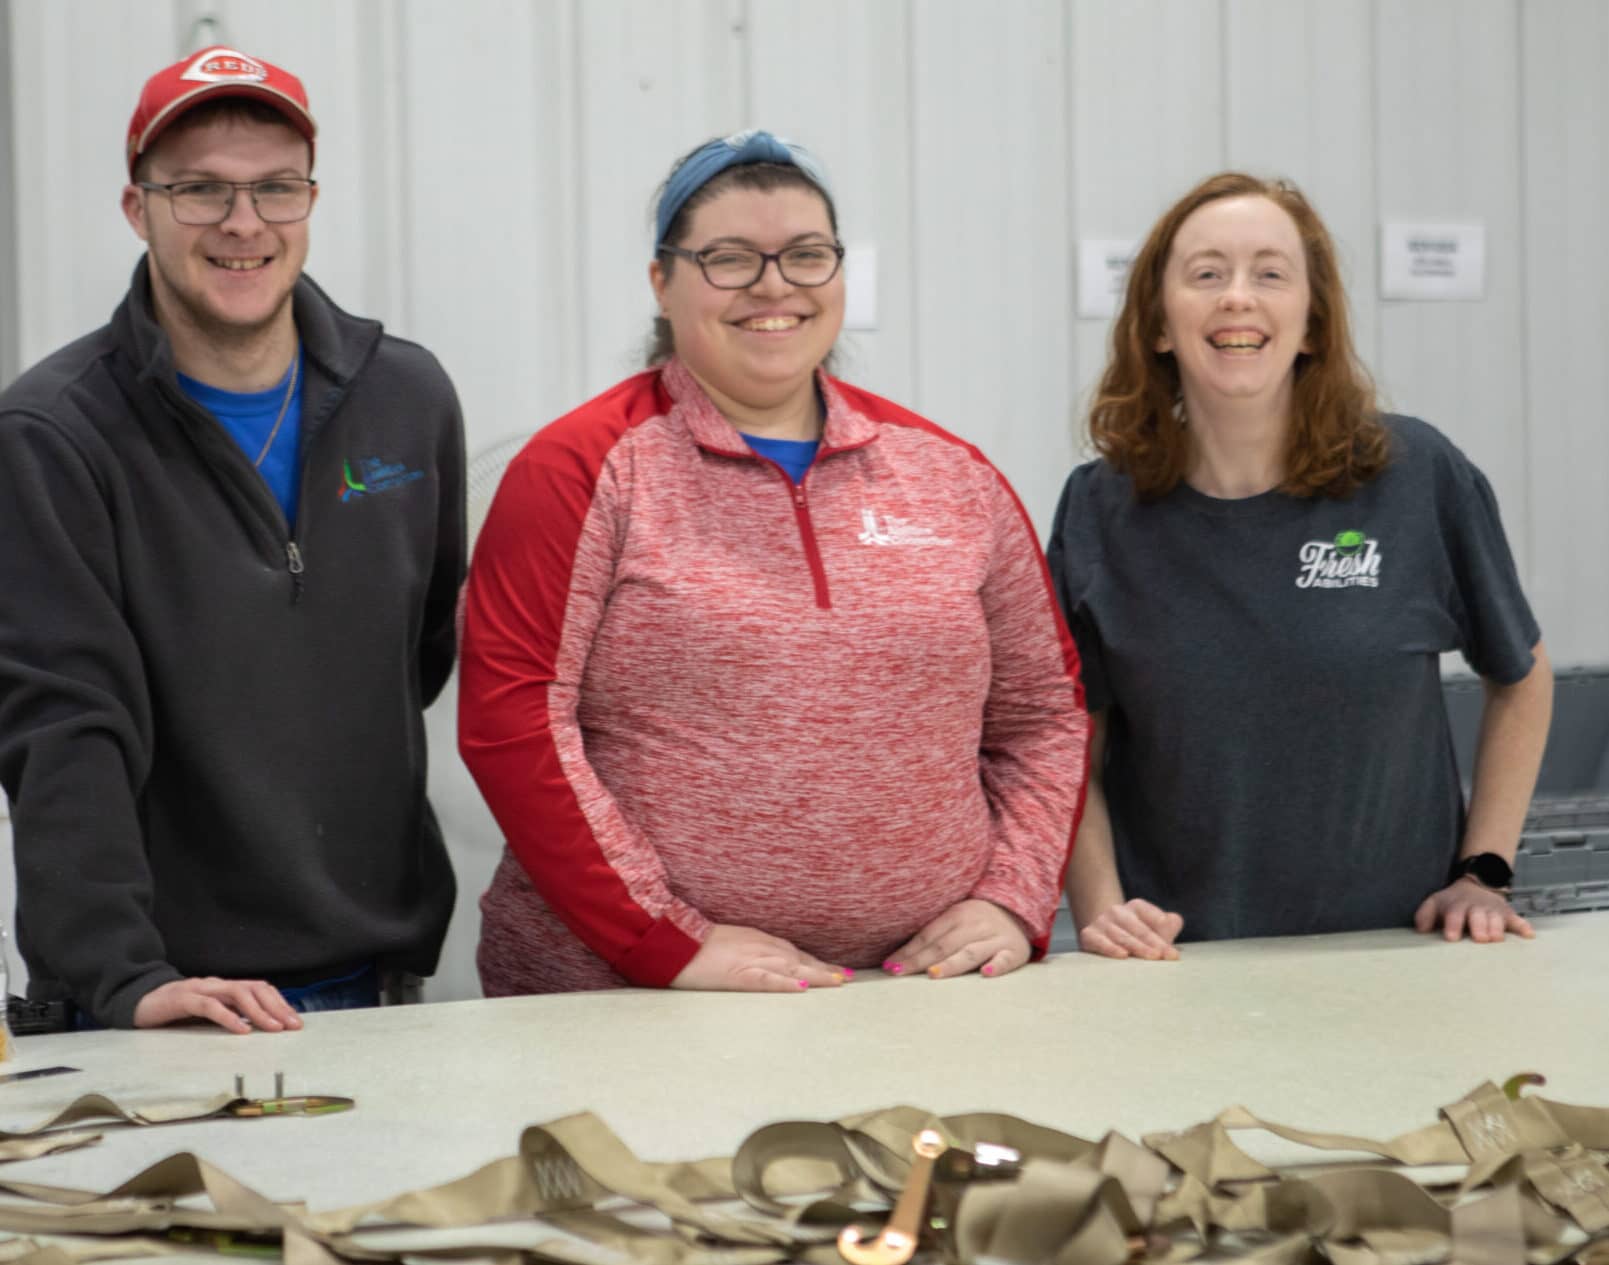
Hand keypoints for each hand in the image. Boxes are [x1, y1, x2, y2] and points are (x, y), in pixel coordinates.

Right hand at [132, 977, 302, 1033]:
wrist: (137, 1001)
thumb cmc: (176, 1011)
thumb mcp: (207, 1015)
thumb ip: (229, 1016)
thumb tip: (258, 1030)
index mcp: (225, 988)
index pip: (260, 989)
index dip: (280, 1003)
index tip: (295, 1022)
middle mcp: (217, 984)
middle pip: (254, 988)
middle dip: (277, 1007)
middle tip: (291, 1027)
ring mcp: (200, 989)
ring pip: (237, 993)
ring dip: (259, 1011)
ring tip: (273, 1028)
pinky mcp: (182, 999)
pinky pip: (209, 1006)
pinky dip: (228, 1017)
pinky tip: (242, 1030)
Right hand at [671, 925, 848, 991]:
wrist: (672, 940)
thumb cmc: (696, 945)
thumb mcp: (729, 944)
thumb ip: (749, 952)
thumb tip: (766, 965)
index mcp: (757, 941)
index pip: (794, 954)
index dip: (816, 963)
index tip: (836, 971)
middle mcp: (760, 947)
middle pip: (799, 960)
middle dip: (824, 969)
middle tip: (848, 978)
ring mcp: (750, 960)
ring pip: (790, 968)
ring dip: (817, 975)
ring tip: (839, 982)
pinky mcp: (736, 974)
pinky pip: (765, 980)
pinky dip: (785, 984)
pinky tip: (802, 989)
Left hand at [884, 899, 1030, 979]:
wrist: (1017, 909)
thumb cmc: (977, 920)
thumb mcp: (955, 918)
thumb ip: (933, 934)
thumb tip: (898, 956)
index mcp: (956, 915)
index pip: (928, 936)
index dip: (908, 951)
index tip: (889, 965)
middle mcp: (975, 925)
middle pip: (944, 945)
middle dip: (919, 960)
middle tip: (899, 972)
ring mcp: (995, 938)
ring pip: (970, 952)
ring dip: (951, 964)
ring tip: (933, 974)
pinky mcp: (1014, 951)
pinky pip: (1005, 959)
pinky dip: (997, 966)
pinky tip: (986, 973)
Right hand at [1078, 899, 1182, 960]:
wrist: (1102, 935)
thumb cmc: (1135, 935)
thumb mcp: (1153, 928)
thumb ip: (1168, 925)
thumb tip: (1174, 920)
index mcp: (1137, 906)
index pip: (1152, 916)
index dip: (1163, 932)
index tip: (1172, 952)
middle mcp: (1118, 911)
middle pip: (1139, 928)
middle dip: (1153, 943)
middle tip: (1164, 956)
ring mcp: (1102, 922)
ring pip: (1122, 936)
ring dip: (1138, 947)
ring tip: (1151, 957)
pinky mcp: (1089, 935)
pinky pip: (1100, 942)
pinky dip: (1111, 948)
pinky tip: (1123, 955)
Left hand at [1414, 878, 1534, 942]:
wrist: (1476, 886)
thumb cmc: (1453, 902)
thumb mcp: (1435, 903)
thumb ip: (1425, 915)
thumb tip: (1421, 930)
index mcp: (1457, 906)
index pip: (1453, 914)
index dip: (1452, 925)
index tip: (1451, 937)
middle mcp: (1476, 908)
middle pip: (1478, 917)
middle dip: (1478, 927)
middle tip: (1479, 938)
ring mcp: (1493, 911)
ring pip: (1497, 919)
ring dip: (1497, 928)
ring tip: (1496, 939)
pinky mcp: (1507, 914)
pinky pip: (1517, 920)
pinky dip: (1523, 926)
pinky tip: (1529, 934)